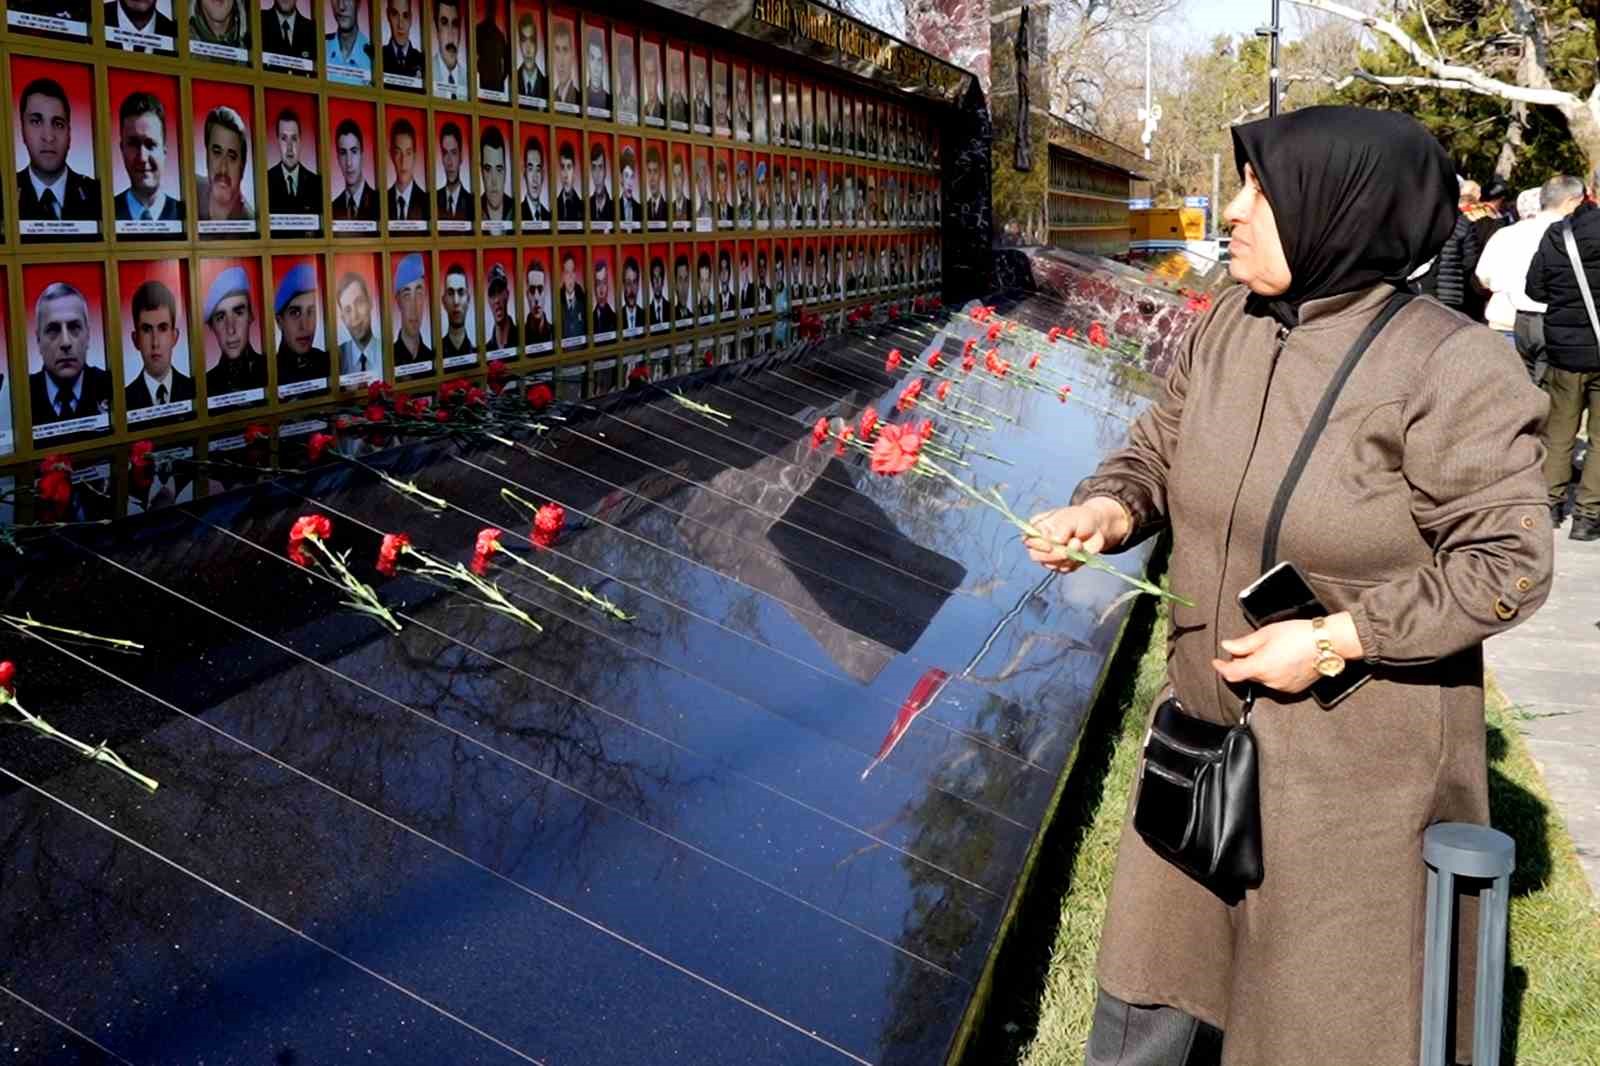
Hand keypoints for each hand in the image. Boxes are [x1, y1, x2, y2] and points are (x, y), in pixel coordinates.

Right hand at [1023, 496, 1129, 572]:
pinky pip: (1064, 569)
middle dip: (1054, 555)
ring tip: (1079, 543)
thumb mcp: (1071, 518)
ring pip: (1051, 565)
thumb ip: (1061, 528)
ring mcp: (1049, 555)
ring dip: (1068, 557)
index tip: (1050, 545)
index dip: (1037, 545)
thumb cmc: (1080, 519)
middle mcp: (1040, 543)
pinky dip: (1075, 562)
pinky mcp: (1061, 565)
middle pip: (1035, 556)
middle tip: (1070, 548)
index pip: (1028, 539)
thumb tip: (1055, 541)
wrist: (1096, 528)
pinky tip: (1081, 552)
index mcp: (1038, 528)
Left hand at [1211, 613, 1363, 694]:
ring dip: (1259, 668)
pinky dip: (1272, 673)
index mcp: (1260, 667)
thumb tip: (1227, 646)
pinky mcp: (1294, 689)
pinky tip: (1281, 659)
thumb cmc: (1298, 634)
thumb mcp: (1267, 633)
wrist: (1328, 643)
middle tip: (1248, 649)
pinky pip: (1275, 682)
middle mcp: (1270, 681)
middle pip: (1247, 675)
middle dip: (1243, 663)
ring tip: (1270, 651)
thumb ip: (1244, 643)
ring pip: (1261, 679)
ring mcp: (1282, 687)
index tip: (1217, 662)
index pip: (1232, 674)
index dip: (1221, 668)